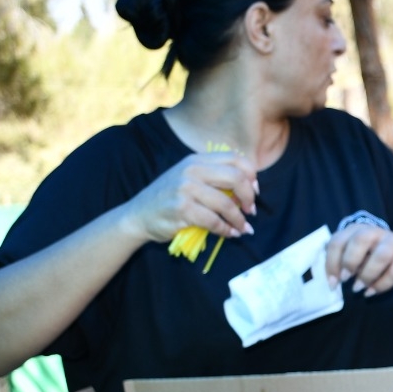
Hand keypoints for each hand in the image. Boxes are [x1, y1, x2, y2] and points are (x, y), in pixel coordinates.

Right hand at [120, 151, 256, 243]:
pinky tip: (229, 234)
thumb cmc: (169, 198)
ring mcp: (185, 188)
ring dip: (239, 219)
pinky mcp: (182, 208)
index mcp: (197, 160)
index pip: (235, 158)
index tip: (254, 191)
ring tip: (243, 228)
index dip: (251, 175)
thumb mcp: (189, 178)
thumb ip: (214, 177)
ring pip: (226, 203)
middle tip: (251, 211)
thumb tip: (249, 188)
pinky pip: (214, 221)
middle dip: (249, 197)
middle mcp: (191, 170)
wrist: (138, 215)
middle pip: (236, 178)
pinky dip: (226, 230)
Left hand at [325, 224, 392, 295]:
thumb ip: (342, 265)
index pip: (338, 241)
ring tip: (358, 288)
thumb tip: (333, 281)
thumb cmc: (371, 259)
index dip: (332, 262)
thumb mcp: (354, 258)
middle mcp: (375, 231)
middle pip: (361, 239)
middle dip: (350, 261)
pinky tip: (371, 292)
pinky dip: (381, 285)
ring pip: (382, 255)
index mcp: (356, 230)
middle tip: (346, 279)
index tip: (333, 282)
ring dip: (367, 275)